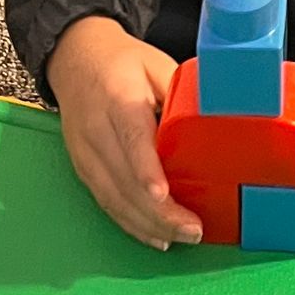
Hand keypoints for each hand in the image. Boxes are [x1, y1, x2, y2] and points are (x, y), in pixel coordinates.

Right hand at [46, 17, 202, 248]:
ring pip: (112, 196)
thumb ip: (182, 93)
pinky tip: (154, 236)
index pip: (130, 137)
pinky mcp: (82, 167)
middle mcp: (95, 128)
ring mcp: (84, 151)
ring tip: (180, 238)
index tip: (161, 195)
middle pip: (122, 177)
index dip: (145, 169)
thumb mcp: (156, 65)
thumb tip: (219, 122)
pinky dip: (130, 223)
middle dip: (156, 211)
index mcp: (117, 97)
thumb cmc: (122, 62)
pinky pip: (105, 201)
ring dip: (146, 224)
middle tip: (191, 229)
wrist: (75, 57)